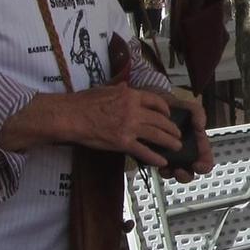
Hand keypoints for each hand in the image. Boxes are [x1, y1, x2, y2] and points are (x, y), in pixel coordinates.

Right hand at [0, 85, 182, 165]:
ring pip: (157, 135)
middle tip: (177, 134)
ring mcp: (130, 127)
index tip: (169, 114)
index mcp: (130, 95)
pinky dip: (155, 157)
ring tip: (177, 147)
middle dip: (172, 128)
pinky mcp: (123, 142)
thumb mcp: (104, 89)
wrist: (71, 116)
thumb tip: (125, 87)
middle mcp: (134, 110)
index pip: (155, 101)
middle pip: (160, 119)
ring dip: (170, 142)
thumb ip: (118, 90)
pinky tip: (163, 162)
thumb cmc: (83, 102)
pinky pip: (144, 151)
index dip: (165, 109)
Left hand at [158, 93, 214, 182]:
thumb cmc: (174, 107)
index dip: (204, 166)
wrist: (154, 103)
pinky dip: (156, 166)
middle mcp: (185, 153)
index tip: (198, 165)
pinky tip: (154, 160)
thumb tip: (200, 125)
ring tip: (165, 168)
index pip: (205, 161)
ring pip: (172, 173)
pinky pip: (157, 166)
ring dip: (170, 173)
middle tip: (179, 171)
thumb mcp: (188, 107)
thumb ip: (198, 113)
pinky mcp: (156, 155)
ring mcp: (170, 156)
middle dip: (185, 175)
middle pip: (189, 172)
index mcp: (197, 144)